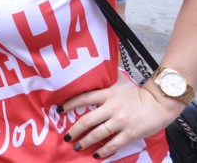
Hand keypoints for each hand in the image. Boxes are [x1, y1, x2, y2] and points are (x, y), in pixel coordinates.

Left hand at [61, 70, 181, 158]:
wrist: (159, 104)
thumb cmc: (137, 93)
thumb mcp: (120, 82)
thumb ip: (107, 77)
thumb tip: (95, 64)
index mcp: (107, 94)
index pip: (84, 98)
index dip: (70, 104)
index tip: (59, 110)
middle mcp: (111, 108)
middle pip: (88, 120)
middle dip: (75, 130)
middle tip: (66, 137)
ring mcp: (120, 121)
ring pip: (98, 134)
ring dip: (86, 141)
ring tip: (77, 146)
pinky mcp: (130, 133)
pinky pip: (114, 143)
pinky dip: (104, 150)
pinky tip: (96, 154)